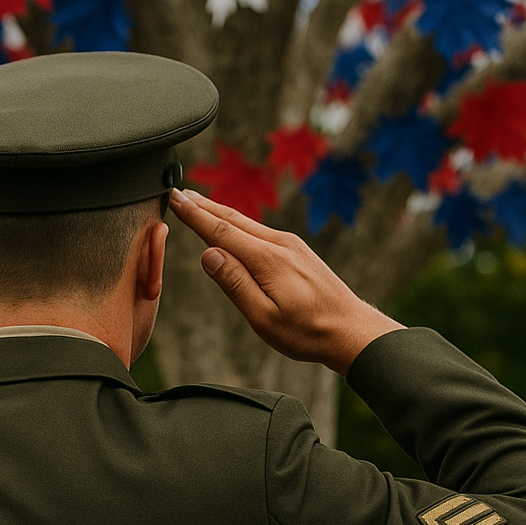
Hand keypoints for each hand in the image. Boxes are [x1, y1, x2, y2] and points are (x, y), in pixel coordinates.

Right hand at [169, 188, 403, 375]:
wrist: (351, 330)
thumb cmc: (308, 331)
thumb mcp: (264, 317)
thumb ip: (235, 284)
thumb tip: (209, 254)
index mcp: (268, 260)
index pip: (221, 231)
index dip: (194, 214)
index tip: (174, 198)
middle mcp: (280, 244)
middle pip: (233, 219)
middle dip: (203, 205)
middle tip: (178, 192)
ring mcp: (291, 245)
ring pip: (247, 223)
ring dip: (219, 211)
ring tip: (198, 203)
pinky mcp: (297, 251)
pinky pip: (260, 230)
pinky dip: (238, 223)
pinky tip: (232, 225)